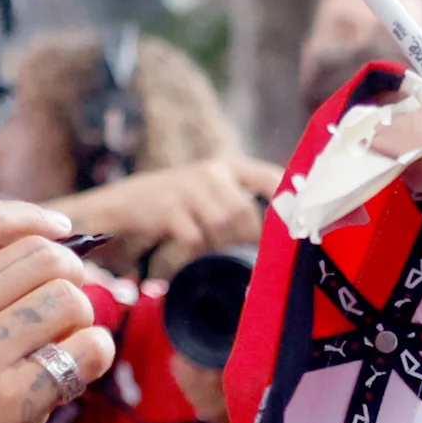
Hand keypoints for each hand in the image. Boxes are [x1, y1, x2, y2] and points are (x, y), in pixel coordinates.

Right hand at [0, 200, 109, 422]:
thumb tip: (19, 258)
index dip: (35, 219)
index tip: (62, 232)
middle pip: (41, 255)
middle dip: (70, 272)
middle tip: (72, 300)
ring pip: (69, 298)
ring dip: (83, 317)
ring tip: (71, 341)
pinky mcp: (10, 402)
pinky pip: (82, 352)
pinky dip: (92, 355)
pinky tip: (78, 370)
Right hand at [52, 155, 283, 263]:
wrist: (126, 203)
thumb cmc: (180, 204)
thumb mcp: (212, 194)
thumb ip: (242, 205)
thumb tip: (282, 235)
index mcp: (228, 166)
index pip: (270, 178)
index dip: (287, 201)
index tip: (295, 226)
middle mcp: (211, 172)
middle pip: (245, 211)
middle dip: (248, 238)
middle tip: (246, 256)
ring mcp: (188, 188)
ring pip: (222, 224)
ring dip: (221, 244)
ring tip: (212, 250)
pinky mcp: (168, 208)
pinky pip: (195, 237)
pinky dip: (197, 250)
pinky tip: (191, 250)